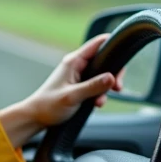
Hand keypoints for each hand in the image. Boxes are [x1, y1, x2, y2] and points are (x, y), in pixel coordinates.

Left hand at [0, 34, 123, 147]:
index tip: (125, 56)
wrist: (36, 117)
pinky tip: (97, 104)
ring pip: (103, 74)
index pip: (98, 43)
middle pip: (105, 60)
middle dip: (114, 74)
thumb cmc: (49, 105)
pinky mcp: (81, 86)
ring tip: (101, 101)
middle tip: (117, 88)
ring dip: (107, 87)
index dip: (113, 45)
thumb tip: (112, 78)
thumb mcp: (72, 96)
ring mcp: (79, 75)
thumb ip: (93, 87)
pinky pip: (97, 85)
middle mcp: (77, 65)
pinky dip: (101, 94)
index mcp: (74, 61)